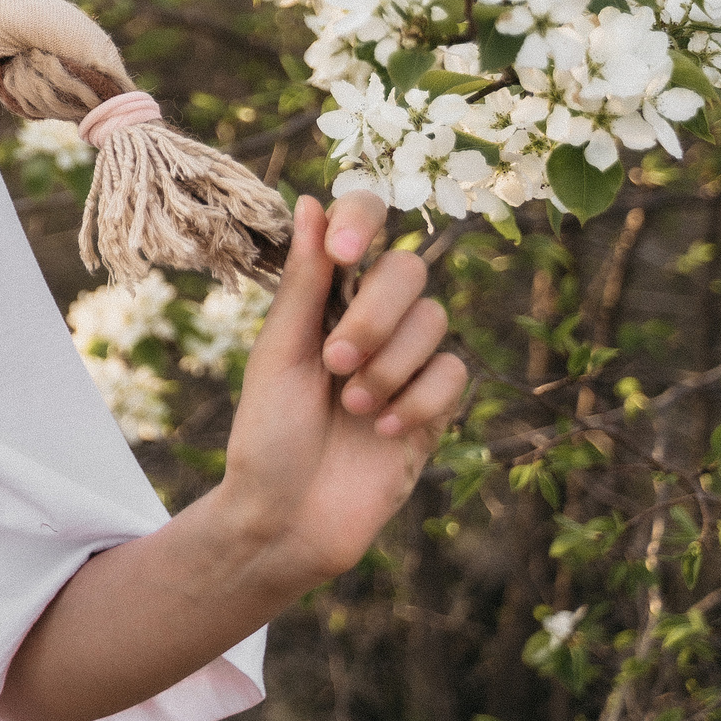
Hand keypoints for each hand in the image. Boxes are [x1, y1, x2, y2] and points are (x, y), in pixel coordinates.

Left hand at [216, 188, 469, 587]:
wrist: (286, 520)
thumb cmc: (267, 435)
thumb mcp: (277, 353)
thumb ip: (303, 282)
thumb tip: (309, 200)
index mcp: (325, 296)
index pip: (364, 224)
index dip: (363, 218)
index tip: (346, 249)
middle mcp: (371, 319)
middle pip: (409, 270)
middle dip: (373, 314)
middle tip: (334, 362)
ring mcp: (406, 362)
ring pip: (434, 320)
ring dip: (389, 364)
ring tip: (350, 407)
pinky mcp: (434, 407)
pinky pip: (454, 373)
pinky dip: (418, 399)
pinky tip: (381, 430)